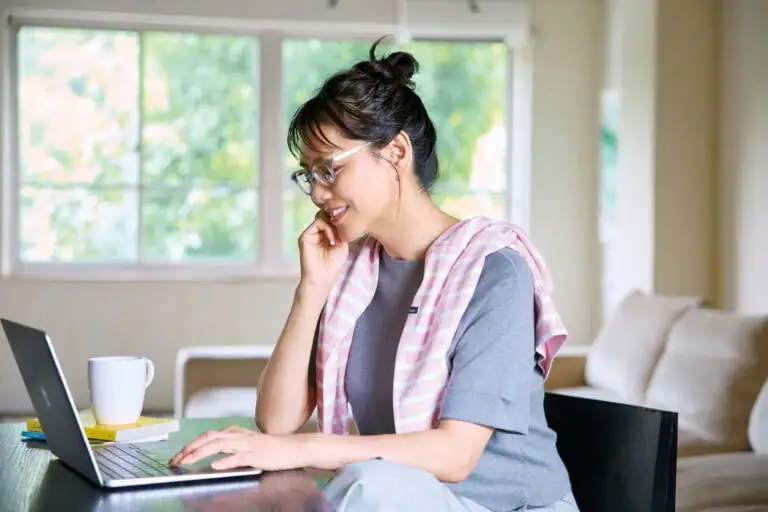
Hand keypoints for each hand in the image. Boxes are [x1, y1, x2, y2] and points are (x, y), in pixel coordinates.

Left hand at [168, 426, 305, 470]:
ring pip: (219, 445)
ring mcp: (247, 445)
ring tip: (188, 460)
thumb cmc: (271, 448)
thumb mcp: (247, 443)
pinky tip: (215, 465)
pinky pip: (238, 457)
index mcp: (235, 433)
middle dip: (190, 448)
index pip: (208, 436)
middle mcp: (238, 436)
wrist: (292, 448)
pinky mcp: (255, 456)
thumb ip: (230, 445)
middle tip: (176, 459)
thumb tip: (212, 454)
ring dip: (201, 452)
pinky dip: (225, 461)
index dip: (191, 444)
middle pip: (209, 438)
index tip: (178, 455)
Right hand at [297, 211, 348, 295]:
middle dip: (335, 221)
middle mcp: (316, 234)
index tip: (347, 229)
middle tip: (342, 231)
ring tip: (337, 238)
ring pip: (322, 218)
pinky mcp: (305, 236)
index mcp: (324, 236)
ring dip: (333, 225)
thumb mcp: (342, 245)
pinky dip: (327, 228)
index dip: (338, 221)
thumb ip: (340, 232)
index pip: (330, 220)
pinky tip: (332, 239)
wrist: (322, 278)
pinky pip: (317, 223)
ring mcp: (310, 234)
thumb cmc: (333, 265)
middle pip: (325, 216)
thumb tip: (338, 220)